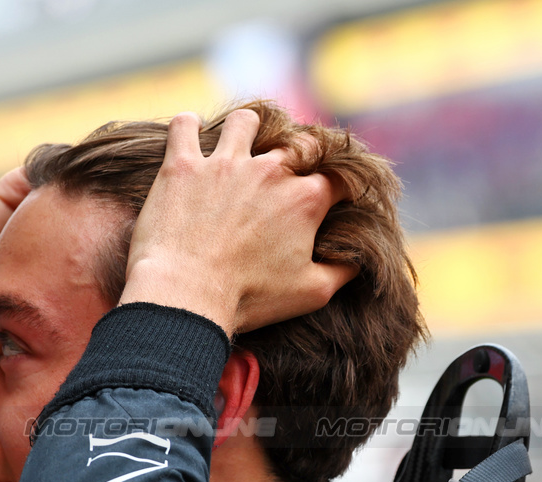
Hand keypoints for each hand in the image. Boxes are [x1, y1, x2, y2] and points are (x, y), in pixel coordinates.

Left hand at [120, 111, 355, 333]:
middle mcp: (269, 171)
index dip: (341, 185)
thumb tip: (360, 258)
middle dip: (299, 155)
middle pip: (296, 146)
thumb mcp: (310, 293)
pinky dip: (188, 126)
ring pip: (244, 122)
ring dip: (246, 129)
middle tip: (285, 171)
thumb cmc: (248, 298)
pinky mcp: (182, 166)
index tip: (335, 195)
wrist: (186, 296)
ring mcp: (224, 163)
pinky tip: (190, 132)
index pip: (337, 177)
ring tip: (239, 142)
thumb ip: (342, 271)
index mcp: (304, 199)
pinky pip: (185, 127)